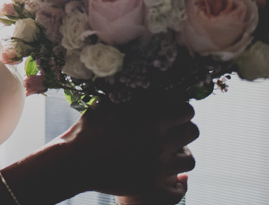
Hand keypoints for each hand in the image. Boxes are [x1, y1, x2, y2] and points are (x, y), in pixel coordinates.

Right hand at [59, 99, 197, 203]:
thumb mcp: (108, 105)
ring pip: (189, 159)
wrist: (76, 162)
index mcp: (149, 118)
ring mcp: (157, 165)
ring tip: (168, 150)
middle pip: (192, 132)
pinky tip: (165, 170)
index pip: (186, 111)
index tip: (171, 111)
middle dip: (183, 128)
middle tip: (171, 129)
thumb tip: (147, 84)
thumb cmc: (89, 129)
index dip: (180, 109)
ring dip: (181, 153)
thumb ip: (131, 97)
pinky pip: (177, 182)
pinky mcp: (152, 183)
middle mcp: (158, 141)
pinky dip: (174, 176)